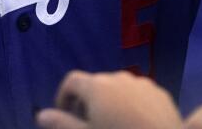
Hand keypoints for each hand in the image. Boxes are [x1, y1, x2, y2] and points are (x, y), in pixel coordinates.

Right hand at [34, 71, 201, 128]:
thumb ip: (63, 124)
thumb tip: (40, 115)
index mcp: (96, 86)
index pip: (71, 80)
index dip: (64, 96)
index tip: (64, 115)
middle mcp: (118, 77)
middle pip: (95, 83)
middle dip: (87, 101)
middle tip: (87, 124)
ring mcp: (142, 82)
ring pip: (118, 88)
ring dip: (109, 101)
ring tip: (112, 124)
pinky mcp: (160, 92)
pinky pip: (138, 93)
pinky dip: (130, 103)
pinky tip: (135, 124)